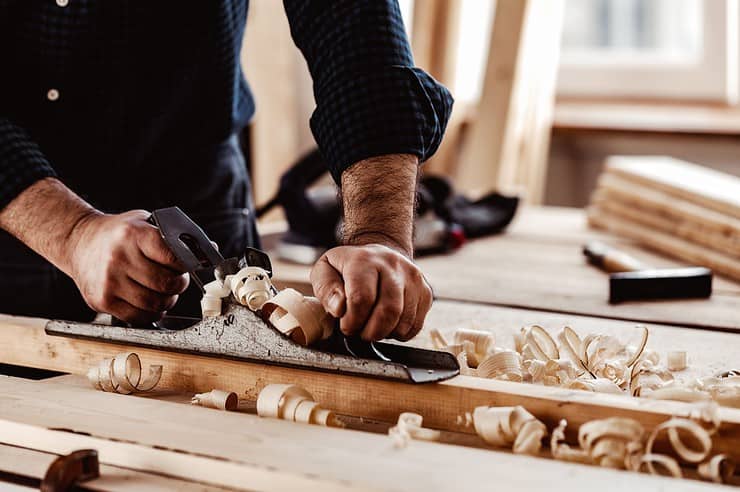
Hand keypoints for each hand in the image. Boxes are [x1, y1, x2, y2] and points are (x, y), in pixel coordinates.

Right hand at [67, 210, 188, 323]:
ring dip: (167, 301)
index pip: (173, 257)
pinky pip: (138, 317)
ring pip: (154, 303)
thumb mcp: (143, 222)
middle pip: (166, 284)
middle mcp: (119, 258)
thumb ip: (172, 236)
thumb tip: (209, 248)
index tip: (189, 266)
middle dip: (179, 285)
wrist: (78, 242)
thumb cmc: (118, 234)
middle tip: (177, 281)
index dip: (187, 264)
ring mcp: (109, 281)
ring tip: (164, 292)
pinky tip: (150, 303)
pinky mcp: (101, 300)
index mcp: (133, 235)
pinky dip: (151, 314)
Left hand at [310, 243, 432, 340]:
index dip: (352, 321)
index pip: (361, 298)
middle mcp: (393, 265)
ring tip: (373, 326)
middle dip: (371, 332)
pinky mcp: (426, 292)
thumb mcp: (325, 271)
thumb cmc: (348, 268)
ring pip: (404, 322)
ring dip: (385, 333)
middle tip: (360, 333)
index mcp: (364, 260)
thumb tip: (339, 309)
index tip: (346, 326)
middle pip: (388, 311)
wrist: (379, 255)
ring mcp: (413, 278)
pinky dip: (399, 333)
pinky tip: (387, 324)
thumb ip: (327, 290)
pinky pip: (415, 325)